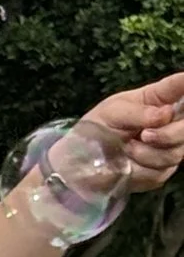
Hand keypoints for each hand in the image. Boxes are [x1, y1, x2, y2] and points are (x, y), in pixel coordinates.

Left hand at [81, 71, 183, 190]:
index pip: (178, 86)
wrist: (82, 163)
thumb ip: (138, 112)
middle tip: (145, 135)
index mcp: (157, 98)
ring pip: (178, 151)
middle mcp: (169, 121)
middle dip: (171, 133)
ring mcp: (169, 146)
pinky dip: (143, 168)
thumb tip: (166, 114)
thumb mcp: (112, 113)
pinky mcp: (163, 169)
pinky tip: (129, 163)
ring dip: (150, 153)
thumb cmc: (97, 128)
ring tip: (128, 148)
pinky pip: (164, 170)